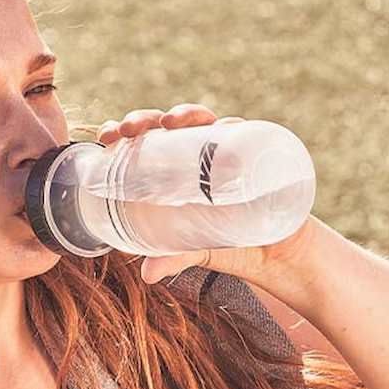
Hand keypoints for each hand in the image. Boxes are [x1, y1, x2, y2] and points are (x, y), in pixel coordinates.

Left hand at [96, 103, 315, 285]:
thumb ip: (173, 258)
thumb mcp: (197, 251)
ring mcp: (226, 150)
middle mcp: (197, 155)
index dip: (124, 134)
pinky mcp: (255, 153)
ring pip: (201, 120)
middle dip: (144, 119)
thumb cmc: (232, 246)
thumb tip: (146, 274)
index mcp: (173, 172)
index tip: (108, 136)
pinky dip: (231, 126)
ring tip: (170, 123)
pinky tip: (222, 127)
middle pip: (165, 126)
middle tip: (128, 129)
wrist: (280, 253)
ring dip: (184, 113)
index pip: (143, 144)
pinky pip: (242, 132)